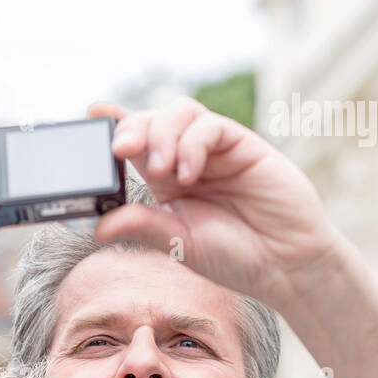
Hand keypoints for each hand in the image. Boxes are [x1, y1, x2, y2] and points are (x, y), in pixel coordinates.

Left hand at [87, 97, 342, 312]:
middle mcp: (186, 160)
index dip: (114, 126)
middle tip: (121, 151)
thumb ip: (143, 228)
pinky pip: (209, 126)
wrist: (283, 263)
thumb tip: (97, 226)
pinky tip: (189, 173)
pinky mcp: (240, 143)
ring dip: (162, 134)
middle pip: (152, 121)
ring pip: (179, 114)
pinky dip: (192, 144)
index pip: (135, 146)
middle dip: (133, 129)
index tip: (93, 115)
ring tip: (161, 170)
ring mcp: (213, 150)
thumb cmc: (234, 256)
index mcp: (165, 183)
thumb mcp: (179, 245)